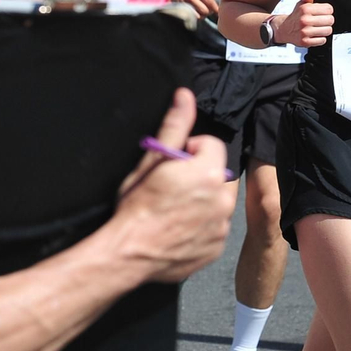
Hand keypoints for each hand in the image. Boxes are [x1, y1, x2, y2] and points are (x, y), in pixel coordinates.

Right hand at [117, 88, 231, 282]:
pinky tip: (179, 229)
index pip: (211, 145)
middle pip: (216, 173)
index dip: (190, 151)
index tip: (173, 164)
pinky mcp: (217, 247)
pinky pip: (215, 227)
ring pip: (218, 201)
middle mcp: (223, 199)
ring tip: (174, 210)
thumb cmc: (136, 206)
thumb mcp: (151, 162)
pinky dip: (202, 226)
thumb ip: (174, 128)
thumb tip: (185, 96)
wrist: (128, 253)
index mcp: (208, 172)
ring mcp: (222, 227)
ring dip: (202, 201)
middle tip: (172, 188)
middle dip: (199, 175)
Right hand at [167, 0, 227, 17]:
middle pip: (205, 10)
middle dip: (210, 12)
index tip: (221, 12)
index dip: (217, 9)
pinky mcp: (180, 7)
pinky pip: (191, 16)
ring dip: (203, 16)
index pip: (211, 2)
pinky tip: (197, 13)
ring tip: (204, 12)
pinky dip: (195, 17)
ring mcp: (186, 2)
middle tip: (211, 11)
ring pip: (198, 15)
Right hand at [275, 0, 334, 46]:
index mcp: (306, 9)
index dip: (327, 11)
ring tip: (318, 28)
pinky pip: (322, 40)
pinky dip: (320, 38)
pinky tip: (314, 35)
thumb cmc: (296, 16)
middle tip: (321, 21)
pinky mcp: (305, 42)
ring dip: (325, 30)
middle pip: (330, 20)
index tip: (322, 13)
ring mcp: (305, 32)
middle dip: (327, 20)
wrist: (284, 29)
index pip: (329, 9)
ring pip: (328, 30)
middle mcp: (305, 20)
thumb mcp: (302, 3)